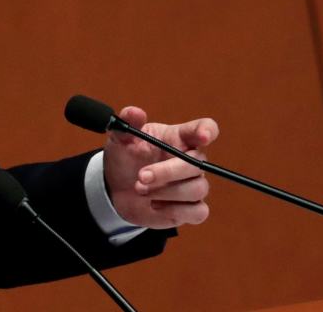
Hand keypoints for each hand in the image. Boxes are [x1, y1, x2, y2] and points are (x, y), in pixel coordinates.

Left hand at [102, 106, 218, 228]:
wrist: (115, 187)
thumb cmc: (125, 157)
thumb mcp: (120, 139)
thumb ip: (127, 123)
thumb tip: (134, 112)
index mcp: (178, 138)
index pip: (204, 128)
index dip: (207, 130)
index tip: (203, 136)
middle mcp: (190, 160)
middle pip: (197, 164)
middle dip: (168, 172)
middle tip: (141, 176)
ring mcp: (192, 184)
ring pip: (198, 189)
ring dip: (166, 191)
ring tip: (140, 190)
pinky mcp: (190, 208)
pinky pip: (198, 212)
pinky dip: (175, 210)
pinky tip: (154, 205)